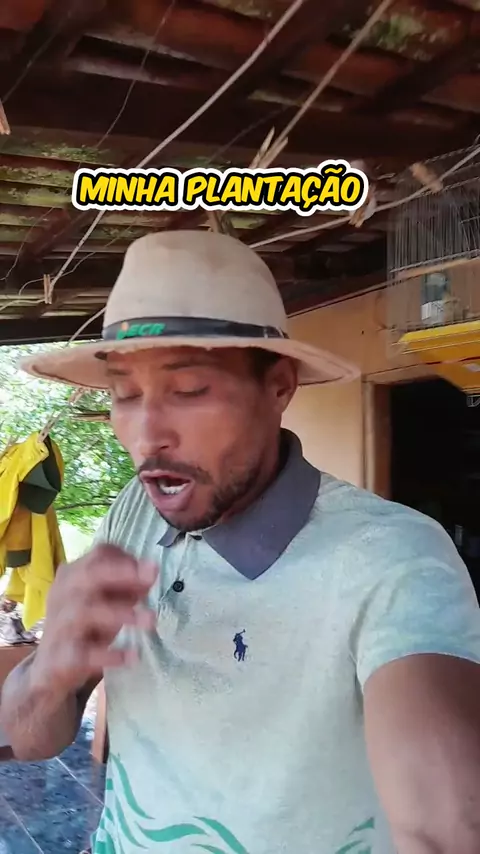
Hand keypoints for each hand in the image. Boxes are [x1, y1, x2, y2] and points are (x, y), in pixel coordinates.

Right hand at [31, 544, 157, 695]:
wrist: (50, 668)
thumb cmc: (85, 627)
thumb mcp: (107, 603)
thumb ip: (128, 588)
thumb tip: (151, 573)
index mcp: (74, 576)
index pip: (99, 554)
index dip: (127, 559)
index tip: (151, 568)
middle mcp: (63, 594)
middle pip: (88, 575)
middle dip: (122, 573)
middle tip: (151, 578)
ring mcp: (61, 624)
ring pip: (86, 612)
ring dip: (121, 613)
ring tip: (151, 620)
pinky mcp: (62, 656)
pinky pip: (84, 653)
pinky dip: (109, 654)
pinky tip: (132, 657)